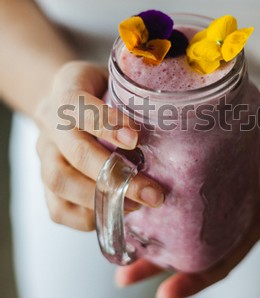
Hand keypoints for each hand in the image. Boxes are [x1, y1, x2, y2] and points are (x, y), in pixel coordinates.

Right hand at [35, 61, 164, 230]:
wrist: (63, 101)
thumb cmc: (99, 91)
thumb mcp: (115, 80)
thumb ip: (135, 95)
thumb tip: (176, 118)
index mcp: (67, 92)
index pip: (77, 105)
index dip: (105, 122)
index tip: (135, 138)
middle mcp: (51, 125)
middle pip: (74, 153)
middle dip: (115, 175)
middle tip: (153, 192)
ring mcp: (45, 155)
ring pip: (60, 182)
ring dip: (103, 199)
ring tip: (138, 205)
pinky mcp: (46, 182)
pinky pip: (58, 209)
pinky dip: (88, 217)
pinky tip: (117, 212)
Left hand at [115, 93, 259, 297]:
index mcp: (250, 223)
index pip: (220, 260)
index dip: (194, 280)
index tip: (164, 294)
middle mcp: (224, 209)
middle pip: (185, 244)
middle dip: (154, 264)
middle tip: (121, 276)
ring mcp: (209, 185)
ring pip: (171, 213)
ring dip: (142, 227)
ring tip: (110, 234)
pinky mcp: (199, 158)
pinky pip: (171, 176)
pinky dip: (148, 185)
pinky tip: (124, 186)